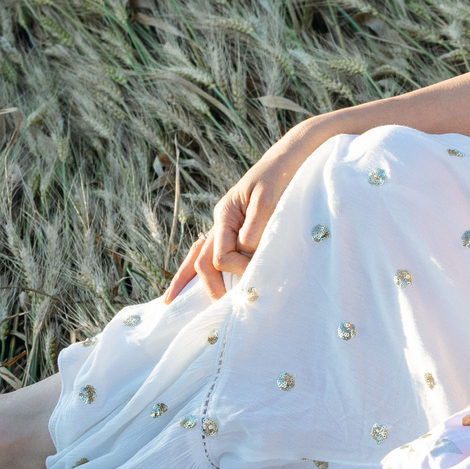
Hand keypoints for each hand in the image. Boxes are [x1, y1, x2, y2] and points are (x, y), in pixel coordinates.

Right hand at [161, 122, 334, 303]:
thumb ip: (255, 230)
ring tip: (176, 302)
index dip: (236, 269)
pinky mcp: (242, 231)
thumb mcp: (268, 201)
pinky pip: (219, 255)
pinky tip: (202, 286)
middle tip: (218, 310)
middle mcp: (223, 222)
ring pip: (203, 258)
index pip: (220, 254)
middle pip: (202, 260)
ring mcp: (229, 227)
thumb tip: (244, 256)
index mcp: (225, 214)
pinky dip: (208, 271)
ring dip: (197, 280)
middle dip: (207, 286)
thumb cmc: (281, 176)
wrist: (293, 158)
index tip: (258, 275)